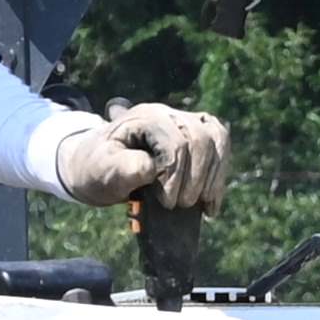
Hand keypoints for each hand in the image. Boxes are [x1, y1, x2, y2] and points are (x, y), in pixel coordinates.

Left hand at [50, 103, 233, 211]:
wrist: (98, 166)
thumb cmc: (98, 169)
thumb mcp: (100, 171)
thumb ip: (121, 168)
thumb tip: (150, 167)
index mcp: (145, 118)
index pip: (175, 141)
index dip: (176, 174)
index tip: (166, 203)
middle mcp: (167, 114)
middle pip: (200, 138)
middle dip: (195, 178)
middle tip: (180, 206)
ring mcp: (185, 121)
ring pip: (217, 138)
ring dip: (212, 177)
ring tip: (200, 204)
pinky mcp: (197, 134)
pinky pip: (221, 145)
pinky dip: (220, 175)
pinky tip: (211, 201)